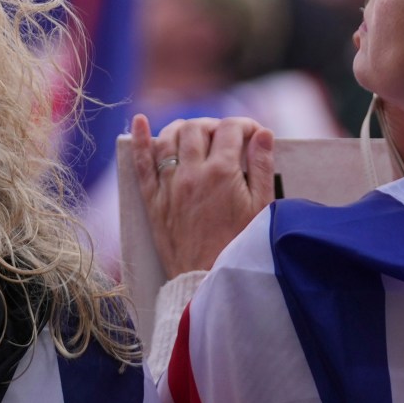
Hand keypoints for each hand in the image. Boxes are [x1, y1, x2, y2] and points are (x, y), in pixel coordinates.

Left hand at [129, 113, 275, 275]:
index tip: (253, 134)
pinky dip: (139, 138)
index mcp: (222, 173)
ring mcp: (169, 185)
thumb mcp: (262, 208)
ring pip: (169, 137)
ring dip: (184, 128)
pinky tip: (139, 120)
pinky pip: (141, 163)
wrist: (207, 281)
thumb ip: (263, 167)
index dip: (245, 125)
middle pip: (198, 127)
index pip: (231, 129)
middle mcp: (192, 173)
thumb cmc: (240, 246)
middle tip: (226, 137)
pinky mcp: (153, 200)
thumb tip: (264, 135)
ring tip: (197, 134)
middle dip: (215, 125)